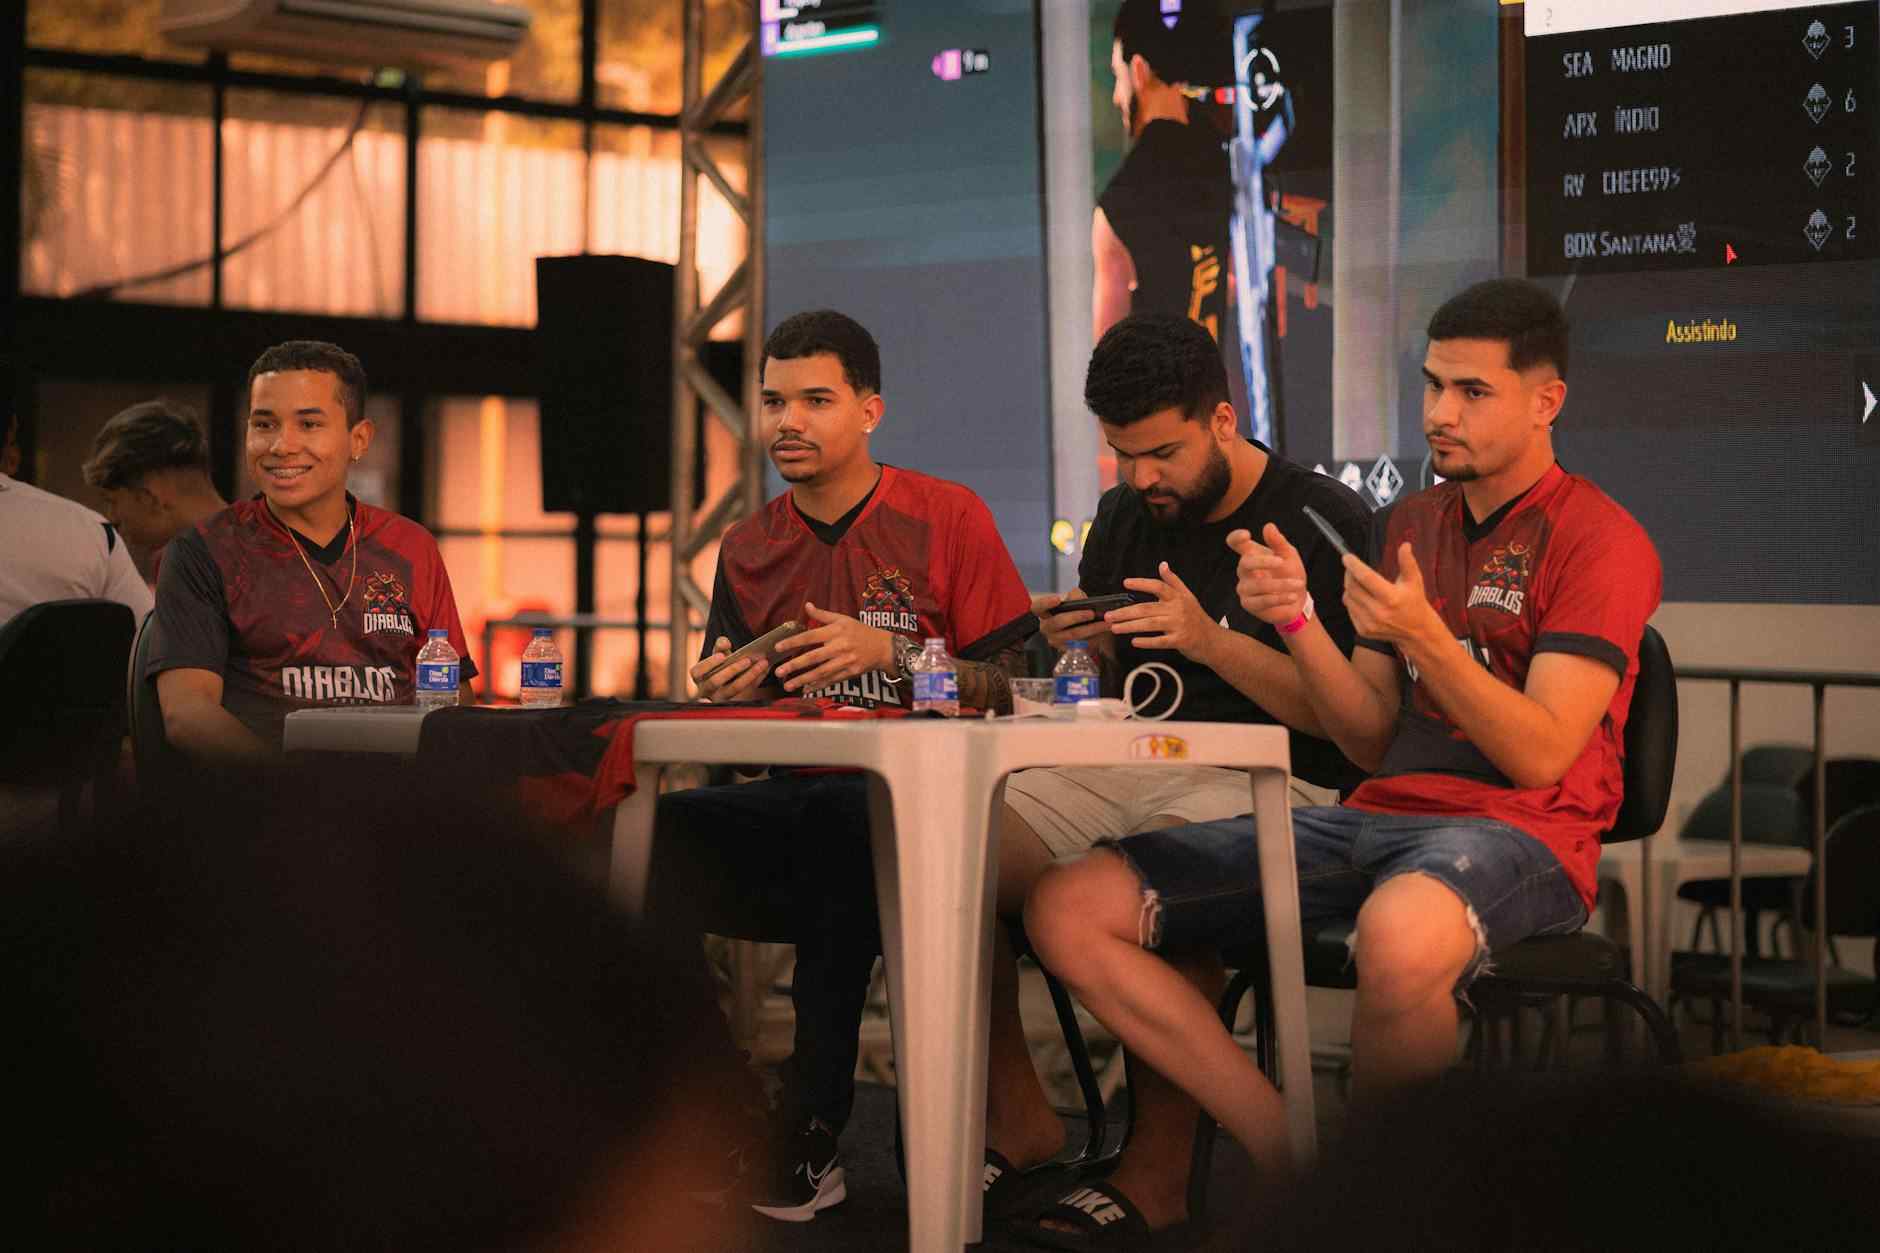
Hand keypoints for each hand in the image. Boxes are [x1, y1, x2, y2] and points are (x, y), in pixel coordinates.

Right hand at [691, 635, 770, 701]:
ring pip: (733, 689)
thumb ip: (720, 646)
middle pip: (715, 681)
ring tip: (763, 663)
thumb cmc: (721, 666)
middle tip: (748, 659)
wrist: (731, 682)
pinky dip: (757, 679)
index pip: (697, 672)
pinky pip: (747, 692)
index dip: (708, 664)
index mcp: (699, 677)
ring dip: (749, 675)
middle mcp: (705, 691)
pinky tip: (765, 669)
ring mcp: (719, 700)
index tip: (722, 656)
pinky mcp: (735, 703)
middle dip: (731, 669)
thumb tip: (724, 642)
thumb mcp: (719, 655)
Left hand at [771, 601, 893, 692]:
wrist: (883, 647)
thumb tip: (807, 606)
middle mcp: (839, 646)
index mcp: (835, 631)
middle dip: (795, 665)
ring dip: (803, 680)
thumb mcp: (843, 619)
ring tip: (787, 685)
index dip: (793, 642)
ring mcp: (845, 661)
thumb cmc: (860, 631)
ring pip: (821, 672)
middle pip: (813, 657)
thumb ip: (823, 615)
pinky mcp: (850, 673)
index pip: (810, 636)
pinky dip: (818, 685)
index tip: (777, 647)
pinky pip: (831, 680)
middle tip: (778, 671)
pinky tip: (805, 689)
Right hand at [1032, 588, 1111, 649]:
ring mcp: (1056, 640)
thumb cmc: (1075, 612)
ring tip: (1105, 623)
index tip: (1058, 599)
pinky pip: (1081, 644)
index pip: (1037, 607)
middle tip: (1091, 613)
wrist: (1082, 630)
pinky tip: (1104, 631)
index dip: (1045, 603)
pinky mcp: (1067, 650)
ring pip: (1073, 634)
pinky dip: (1095, 637)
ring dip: (1091, 628)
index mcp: (1044, 613)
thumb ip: (1075, 596)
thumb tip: (1077, 597)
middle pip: (1058, 622)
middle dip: (1076, 616)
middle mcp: (1047, 628)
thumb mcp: (1074, 600)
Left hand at [1109, 563, 1223, 662]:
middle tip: (1109, 616)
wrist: (1214, 641)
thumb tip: (1162, 564)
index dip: (1142, 584)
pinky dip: (1147, 642)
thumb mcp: (1188, 597)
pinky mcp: (1180, 640)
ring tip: (1114, 628)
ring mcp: (1179, 625)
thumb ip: (1174, 582)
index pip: (1158, 586)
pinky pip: (1160, 641)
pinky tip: (1134, 642)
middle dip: (1125, 612)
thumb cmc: (1197, 619)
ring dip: (1130, 626)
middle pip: (1147, 608)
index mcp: (1178, 597)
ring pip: (1150, 624)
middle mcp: (1178, 609)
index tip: (1126, 583)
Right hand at [1228, 524, 1309, 625]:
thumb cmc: (1290, 574)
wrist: (1297, 600)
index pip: (1235, 543)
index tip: (1246, 535)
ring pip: (1257, 585)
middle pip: (1245, 563)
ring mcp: (1245, 588)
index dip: (1236, 538)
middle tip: (1281, 562)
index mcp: (1251, 554)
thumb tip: (1268, 526)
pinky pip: (1262, 601)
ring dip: (1280, 584)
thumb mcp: (1289, 555)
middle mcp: (1245, 571)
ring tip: (1298, 584)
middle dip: (1264, 562)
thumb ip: (1278, 542)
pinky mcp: (1249, 604)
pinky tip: (1292, 596)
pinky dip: (1280, 598)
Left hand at [1342, 542, 1445, 646]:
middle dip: (1349, 574)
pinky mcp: (1363, 630)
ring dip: (1349, 587)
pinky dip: (1352, 600)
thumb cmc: (1414, 601)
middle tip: (1351, 567)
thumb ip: (1407, 562)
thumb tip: (1404, 545)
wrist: (1416, 630)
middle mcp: (1378, 612)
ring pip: (1348, 598)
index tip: (1347, 557)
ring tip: (1357, 581)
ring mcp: (1369, 623)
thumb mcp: (1414, 580)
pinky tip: (1361, 597)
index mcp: (1391, 598)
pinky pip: (1349, 610)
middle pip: (1353, 587)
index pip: (1366, 578)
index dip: (1354, 566)